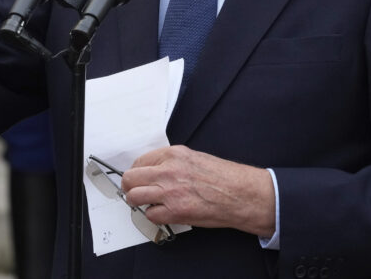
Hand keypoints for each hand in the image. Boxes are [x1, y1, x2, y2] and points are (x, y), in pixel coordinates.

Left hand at [121, 145, 274, 237]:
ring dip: (138, 201)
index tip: (139, 178)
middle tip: (135, 192)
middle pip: (130, 178)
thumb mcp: (195, 158)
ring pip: (134, 196)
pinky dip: (154, 216)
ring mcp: (169, 191)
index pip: (139, 161)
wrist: (240, 193)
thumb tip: (155, 171)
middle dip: (130, 186)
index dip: (137, 172)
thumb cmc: (223, 177)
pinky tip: (164, 213)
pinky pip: (150, 215)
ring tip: (148, 203)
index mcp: (174, 155)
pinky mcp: (174, 211)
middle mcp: (168, 170)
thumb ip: (173, 162)